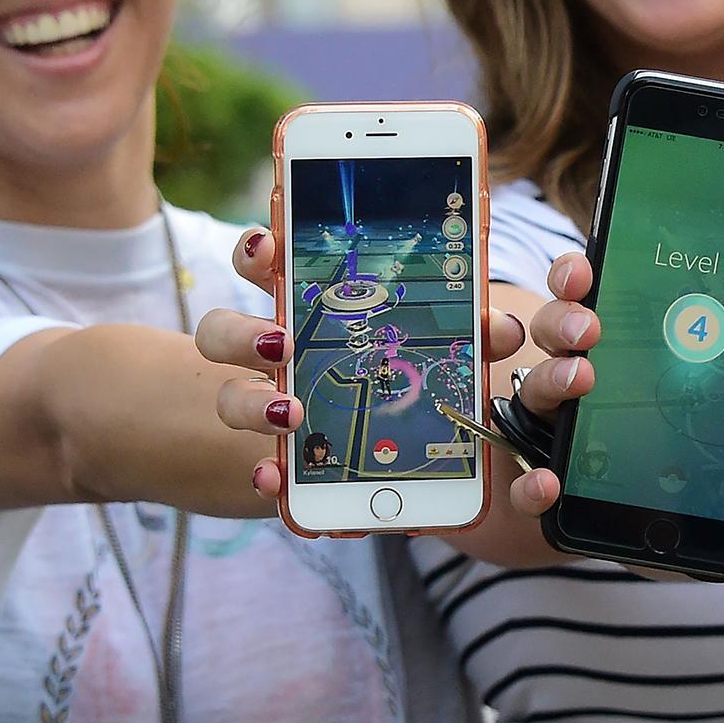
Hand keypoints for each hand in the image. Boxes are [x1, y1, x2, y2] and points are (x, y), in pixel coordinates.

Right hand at [201, 227, 527, 502]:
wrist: (388, 451)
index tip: (267, 243)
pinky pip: (258, 466)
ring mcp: (268, 403)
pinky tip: (275, 479)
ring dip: (249, 402)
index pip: (264, 267)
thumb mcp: (441, 347)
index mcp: (308, 308)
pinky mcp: (281, 459)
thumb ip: (469, 332)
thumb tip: (501, 327)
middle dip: (241, 332)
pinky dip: (264, 472)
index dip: (255, 250)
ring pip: (229, 396)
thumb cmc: (406, 372)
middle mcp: (275, 353)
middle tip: (282, 343)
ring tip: (291, 411)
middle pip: (222, 329)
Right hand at [501, 251, 723, 516]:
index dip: (578, 272)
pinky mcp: (579, 493)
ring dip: (550, 380)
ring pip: (537, 392)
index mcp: (646, 338)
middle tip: (592, 328)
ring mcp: (582, 434)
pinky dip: (532, 482)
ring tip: (581, 381)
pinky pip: (534, 482)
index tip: (586, 266)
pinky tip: (548, 483)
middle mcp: (601, 376)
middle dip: (564, 319)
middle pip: (556, 330)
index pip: (595, 288)